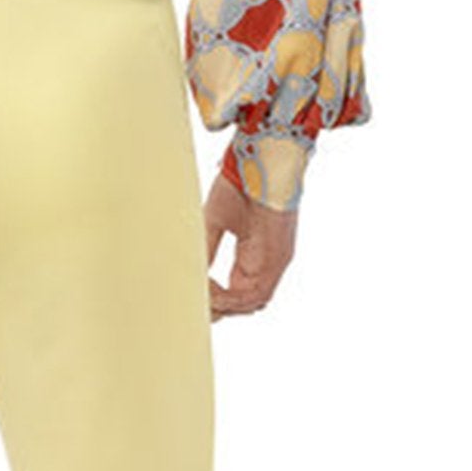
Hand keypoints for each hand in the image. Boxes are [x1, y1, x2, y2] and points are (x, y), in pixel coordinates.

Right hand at [202, 173, 297, 318]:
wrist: (261, 162)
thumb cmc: (241, 184)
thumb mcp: (214, 222)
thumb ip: (206, 250)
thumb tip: (192, 273)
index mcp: (252, 256)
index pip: (235, 291)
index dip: (215, 298)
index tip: (193, 295)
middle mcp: (266, 264)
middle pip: (244, 303)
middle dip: (219, 308)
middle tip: (196, 307)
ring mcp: (275, 263)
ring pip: (251, 303)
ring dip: (224, 305)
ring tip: (202, 298)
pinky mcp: (279, 259)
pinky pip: (257, 293)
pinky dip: (233, 298)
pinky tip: (213, 290)